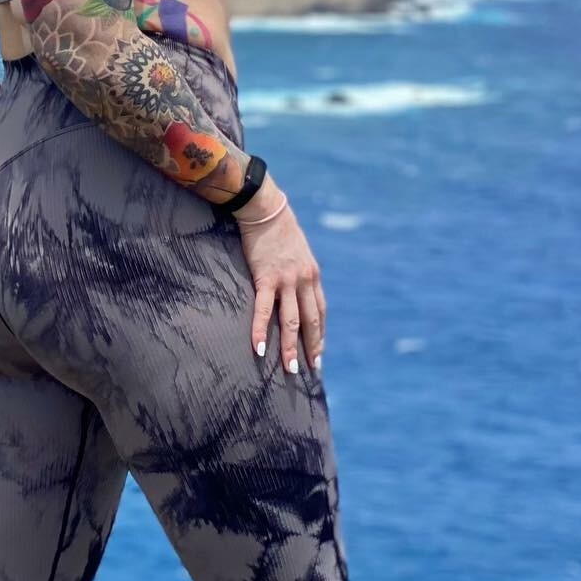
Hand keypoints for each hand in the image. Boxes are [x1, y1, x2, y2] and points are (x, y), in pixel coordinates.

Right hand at [233, 195, 325, 376]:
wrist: (265, 209)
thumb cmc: (278, 229)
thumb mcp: (297, 252)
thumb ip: (299, 272)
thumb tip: (295, 288)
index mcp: (312, 276)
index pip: (320, 312)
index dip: (320, 335)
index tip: (318, 354)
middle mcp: (304, 281)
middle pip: (311, 322)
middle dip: (312, 349)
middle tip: (311, 371)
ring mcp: (287, 281)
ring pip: (292, 322)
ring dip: (291, 348)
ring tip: (290, 370)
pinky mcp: (266, 278)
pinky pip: (264, 310)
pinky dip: (262, 331)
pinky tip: (259, 349)